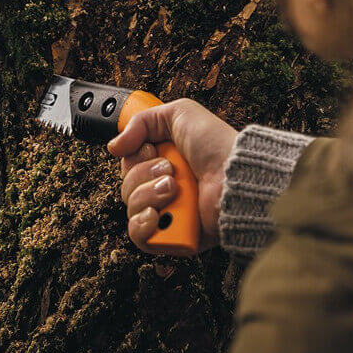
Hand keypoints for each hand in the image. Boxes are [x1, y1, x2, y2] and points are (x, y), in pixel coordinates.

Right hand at [106, 98, 237, 254]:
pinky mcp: (173, 238)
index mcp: (164, 164)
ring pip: (131, 209)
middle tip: (170, 170)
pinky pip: (140, 237)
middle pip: (126, 187)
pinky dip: (144, 224)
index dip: (135, 158)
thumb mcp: (179, 114)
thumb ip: (142, 121)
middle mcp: (164, 189)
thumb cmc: (218, 146)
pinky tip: (158, 214)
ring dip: (148, 195)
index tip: (153, 150)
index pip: (128, 166)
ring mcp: (168, 215)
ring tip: (173, 189)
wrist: (238, 177)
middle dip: (143, 175)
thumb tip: (114, 147)